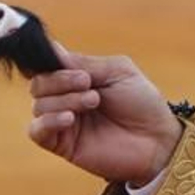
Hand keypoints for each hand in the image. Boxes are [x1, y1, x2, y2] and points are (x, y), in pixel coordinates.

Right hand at [26, 43, 183, 186]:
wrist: (157, 139)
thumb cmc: (143, 103)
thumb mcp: (118, 71)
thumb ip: (84, 62)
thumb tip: (53, 49)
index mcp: (77, 79)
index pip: (47, 66)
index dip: (51, 62)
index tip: (71, 65)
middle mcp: (66, 99)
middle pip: (39, 84)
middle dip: (60, 80)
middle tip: (88, 83)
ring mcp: (63, 122)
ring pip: (39, 105)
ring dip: (65, 99)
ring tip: (94, 101)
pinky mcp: (62, 145)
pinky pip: (36, 131)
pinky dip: (49, 121)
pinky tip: (70, 118)